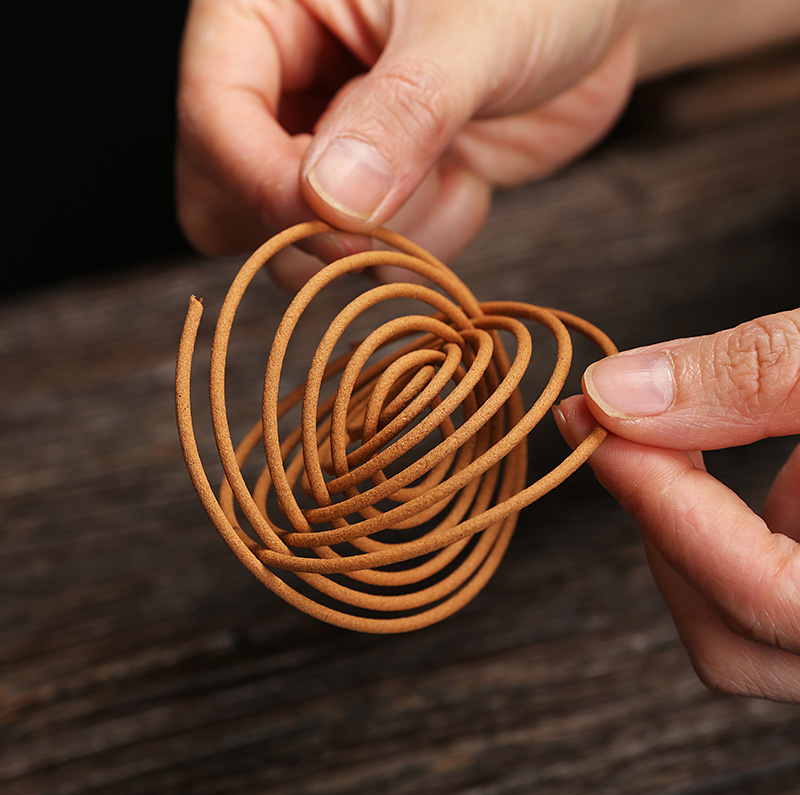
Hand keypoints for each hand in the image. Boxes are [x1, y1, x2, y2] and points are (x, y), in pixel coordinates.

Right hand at [176, 0, 639, 286]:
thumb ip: (402, 111)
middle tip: (394, 206)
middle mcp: (286, 85)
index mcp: (269, 8)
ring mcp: (328, 149)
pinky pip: (365, 260)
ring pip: (298, 244)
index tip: (338, 214)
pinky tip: (467, 183)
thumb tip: (329, 200)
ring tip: (453, 169)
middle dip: (313, 225)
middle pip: (229, 195)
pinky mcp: (376, 197)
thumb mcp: (473, 26)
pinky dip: (419, 247)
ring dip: (381, 238)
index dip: (261, 179)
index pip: (212, 112)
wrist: (597, 20)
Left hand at [555, 310, 799, 701]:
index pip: (756, 593)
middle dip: (662, 529)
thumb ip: (751, 378)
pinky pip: (772, 600)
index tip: (597, 425)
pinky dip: (740, 534)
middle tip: (624, 434)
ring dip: (695, 534)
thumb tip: (615, 393)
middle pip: (732, 636)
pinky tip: (751, 467)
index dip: (660, 504)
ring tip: (689, 442)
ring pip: (743, 629)